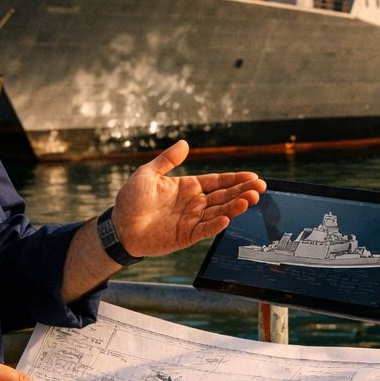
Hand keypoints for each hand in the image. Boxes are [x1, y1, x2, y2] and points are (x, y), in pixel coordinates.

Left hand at [112, 140, 265, 257]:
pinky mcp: (186, 237)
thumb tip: (185, 144)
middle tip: (260, 188)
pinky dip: (215, 225)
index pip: (217, 182)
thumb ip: (167, 161)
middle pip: (223, 196)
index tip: (253, 176)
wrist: (119, 227)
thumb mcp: (147, 174)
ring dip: (234, 207)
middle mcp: (194, 203)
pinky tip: (227, 218)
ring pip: (219, 212)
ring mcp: (191, 220)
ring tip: (250, 200)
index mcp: (188, 187)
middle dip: (242, 192)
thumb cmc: (131, 199)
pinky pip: (204, 230)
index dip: (234, 179)